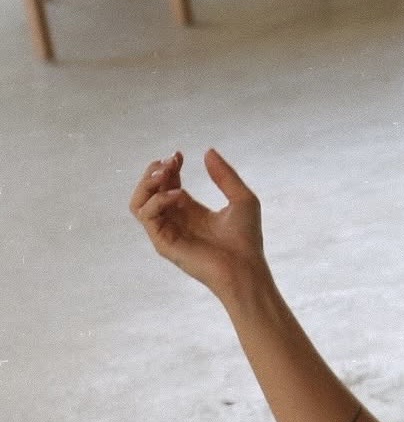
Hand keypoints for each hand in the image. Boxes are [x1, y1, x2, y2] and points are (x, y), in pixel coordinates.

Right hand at [129, 148, 265, 298]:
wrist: (246, 270)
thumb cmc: (247, 241)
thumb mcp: (242, 199)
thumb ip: (225, 175)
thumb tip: (208, 151)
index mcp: (189, 211)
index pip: (165, 183)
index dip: (167, 166)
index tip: (179, 155)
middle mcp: (175, 221)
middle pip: (147, 190)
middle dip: (154, 171)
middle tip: (171, 162)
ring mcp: (167, 233)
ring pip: (138, 203)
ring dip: (147, 183)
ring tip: (165, 173)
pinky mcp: (164, 244)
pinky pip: (146, 216)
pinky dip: (157, 200)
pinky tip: (178, 195)